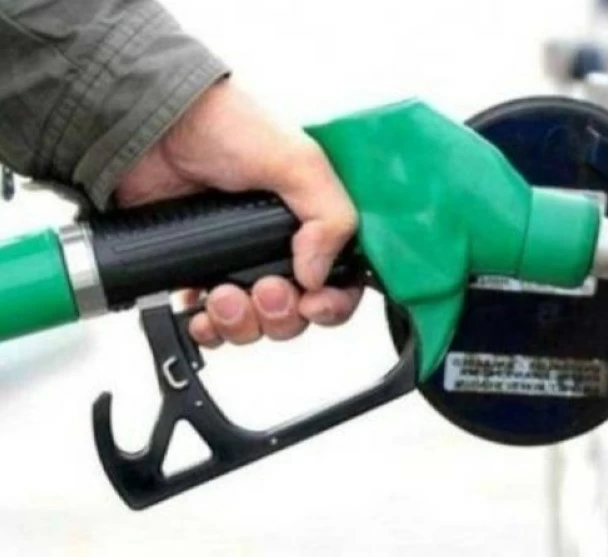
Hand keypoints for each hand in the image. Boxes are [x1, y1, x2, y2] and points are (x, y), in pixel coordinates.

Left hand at [115, 79, 360, 346]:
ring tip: (221, 295)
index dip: (333, 303)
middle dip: (281, 314)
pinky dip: (208, 328)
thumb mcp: (298, 161)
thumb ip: (329, 217)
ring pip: (256, 325)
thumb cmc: (226, 125)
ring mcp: (238, 263)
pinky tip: (199, 313)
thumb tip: (318, 276)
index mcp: (315, 224)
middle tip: (262, 289)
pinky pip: (211, 323)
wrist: (154, 123)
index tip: (313, 302)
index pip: (342, 282)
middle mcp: (281, 249)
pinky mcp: (196, 272)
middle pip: (298, 315)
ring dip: (242, 323)